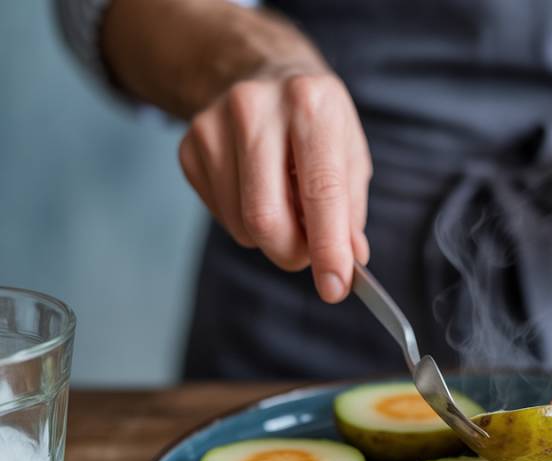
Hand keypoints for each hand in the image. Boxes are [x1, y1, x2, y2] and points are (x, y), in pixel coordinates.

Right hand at [178, 66, 371, 302]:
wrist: (259, 71)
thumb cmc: (315, 121)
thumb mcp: (350, 152)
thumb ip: (351, 209)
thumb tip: (349, 261)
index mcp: (310, 103)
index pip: (320, 191)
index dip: (329, 247)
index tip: (335, 287)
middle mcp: (257, 107)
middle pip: (266, 218)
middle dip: (293, 253)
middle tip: (310, 252)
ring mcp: (213, 124)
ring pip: (242, 225)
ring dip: (271, 238)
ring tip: (287, 205)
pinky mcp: (189, 146)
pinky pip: (221, 216)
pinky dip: (246, 222)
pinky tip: (258, 190)